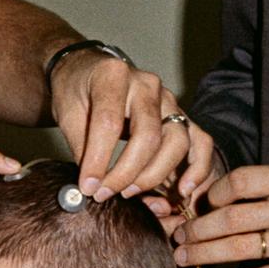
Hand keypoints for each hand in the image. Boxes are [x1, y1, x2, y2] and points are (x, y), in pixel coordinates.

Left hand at [49, 52, 217, 201]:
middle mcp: (147, 84)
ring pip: (176, 142)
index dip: (99, 159)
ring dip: (154, 175)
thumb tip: (90, 187)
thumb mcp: (68, 113)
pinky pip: (200, 142)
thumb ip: (81, 147)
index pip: (110, 122)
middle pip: (148, 135)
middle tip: (105, 193)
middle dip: (127, 172)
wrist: (90, 73)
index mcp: (114, 75)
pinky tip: (183, 190)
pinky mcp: (181, 115)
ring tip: (128, 192)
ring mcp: (169, 99)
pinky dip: (196, 168)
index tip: (88, 186)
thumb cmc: (77, 91)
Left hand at [172, 163, 268, 267]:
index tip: (202, 204)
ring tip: (182, 256)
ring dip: (201, 254)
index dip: (214, 193)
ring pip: (236, 249)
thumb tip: (207, 200)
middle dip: (197, 228)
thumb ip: (262, 187)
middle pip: (231, 218)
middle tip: (179, 234)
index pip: (241, 182)